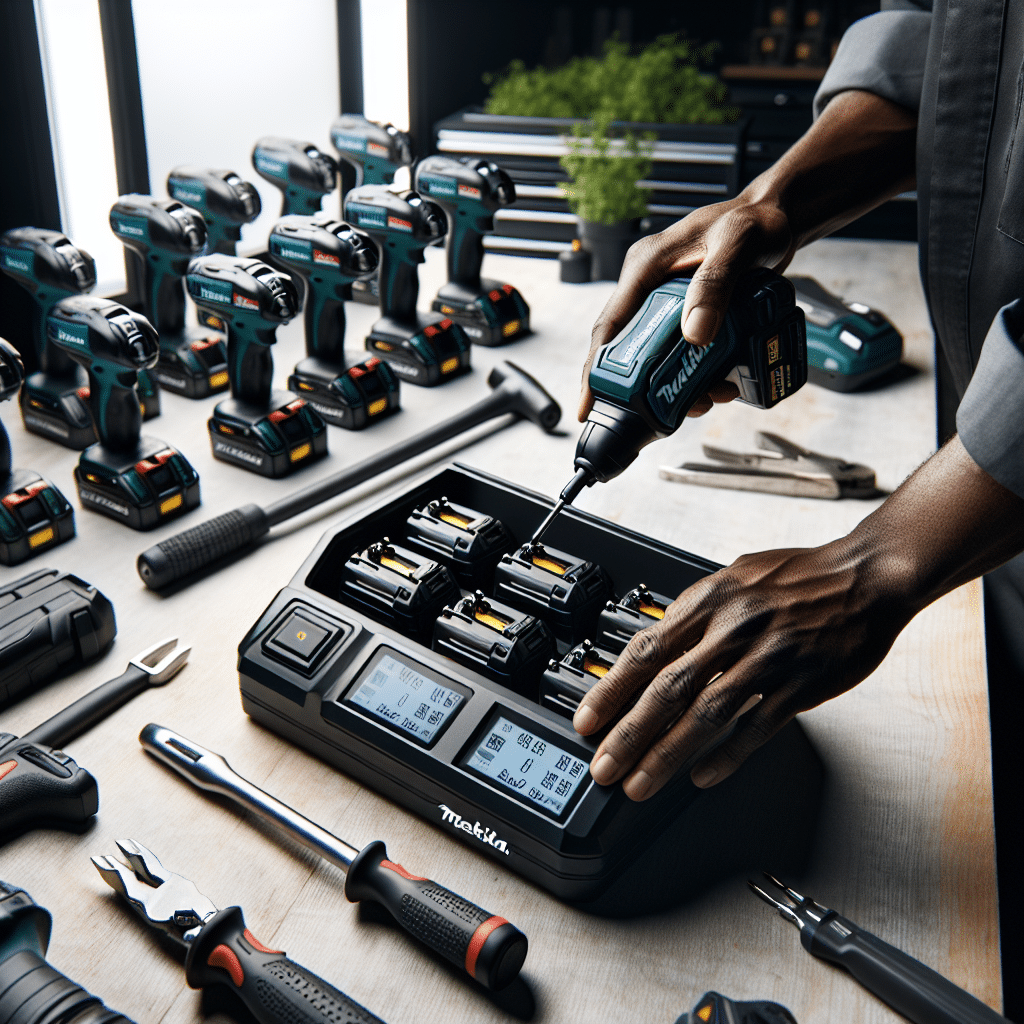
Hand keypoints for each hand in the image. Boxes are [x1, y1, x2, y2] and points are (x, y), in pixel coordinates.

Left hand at [573, 538, 912, 798]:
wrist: (866, 577)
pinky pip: (757, 726)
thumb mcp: (736, 577)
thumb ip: (696, 612)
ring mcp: (768, 658)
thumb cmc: (800, 577)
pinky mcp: (801, 684)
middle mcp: (733, 627)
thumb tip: (657, 643)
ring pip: (706, 713)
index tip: (588, 720)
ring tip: (640, 783)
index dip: (611, 689)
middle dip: (628, 734)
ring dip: (667, 753)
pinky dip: (727, 754)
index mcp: (710, 599)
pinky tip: (703, 775)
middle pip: (667, 689)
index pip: (646, 649)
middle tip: (604, 766)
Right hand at [578, 193, 795, 421]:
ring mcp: (668, 301)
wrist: (779, 218)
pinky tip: (717, 384)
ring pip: (657, 355)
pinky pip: (681, 351)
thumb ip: (715, 285)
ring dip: (677, 384)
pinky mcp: (689, 313)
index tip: (587, 405)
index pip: (609, 326)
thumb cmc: (757, 221)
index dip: (595, 369)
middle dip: (644, 387)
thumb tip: (695, 335)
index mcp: (645, 267)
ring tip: (707, 400)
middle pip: (630, 348)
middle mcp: (650, 287)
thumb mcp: (737, 245)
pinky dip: (696, 373)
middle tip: (661, 417)